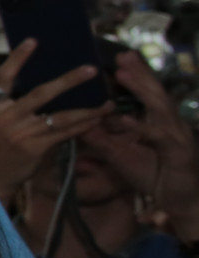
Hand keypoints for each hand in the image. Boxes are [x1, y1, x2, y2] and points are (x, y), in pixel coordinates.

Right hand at [0, 39, 112, 201]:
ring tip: (107, 103)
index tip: (34, 40)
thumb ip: (12, 103)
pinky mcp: (35, 149)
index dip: (18, 58)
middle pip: (41, 94)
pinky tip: (97, 120)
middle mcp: (6, 118)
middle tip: (91, 69)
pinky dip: (82, 127)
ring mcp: (21, 134)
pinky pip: (64, 134)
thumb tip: (44, 83)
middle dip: (69, 81)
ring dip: (88, 110)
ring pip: (60, 117)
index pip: (4, 77)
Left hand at [90, 51, 198, 238]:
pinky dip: (143, 128)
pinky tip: (127, 120)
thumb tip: (78, 122)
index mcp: (158, 122)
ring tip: (124, 75)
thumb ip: (101, 138)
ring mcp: (177, 136)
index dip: (136, 75)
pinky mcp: (179, 153)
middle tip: (123, 55)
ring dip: (142, 90)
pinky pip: (159, 138)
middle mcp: (170, 124)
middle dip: (140, 73)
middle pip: (155, 93)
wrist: (179, 202)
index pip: (147, 93)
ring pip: (160, 108)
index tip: (119, 57)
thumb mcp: (120, 154)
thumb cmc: (153, 175)